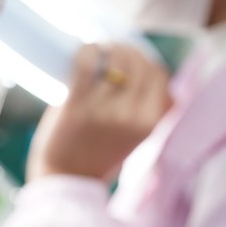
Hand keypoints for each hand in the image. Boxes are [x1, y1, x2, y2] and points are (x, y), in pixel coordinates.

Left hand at [25, 42, 170, 182]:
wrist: (66, 179)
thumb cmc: (99, 153)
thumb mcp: (136, 134)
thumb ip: (144, 104)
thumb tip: (142, 63)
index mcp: (151, 122)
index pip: (159, 74)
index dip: (147, 61)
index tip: (133, 59)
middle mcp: (132, 114)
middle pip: (138, 61)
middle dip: (127, 49)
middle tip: (112, 50)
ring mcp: (104, 107)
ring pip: (114, 56)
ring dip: (106, 47)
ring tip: (98, 51)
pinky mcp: (76, 101)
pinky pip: (86, 60)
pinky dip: (86, 50)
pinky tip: (83, 52)